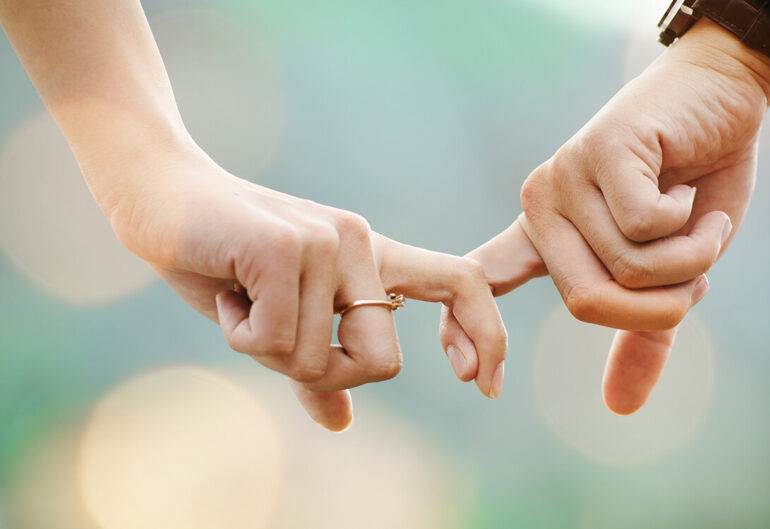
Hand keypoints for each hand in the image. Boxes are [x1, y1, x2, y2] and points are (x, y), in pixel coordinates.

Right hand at [101, 144, 506, 430]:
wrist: (159, 194)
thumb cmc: (220, 260)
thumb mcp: (275, 322)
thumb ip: (314, 369)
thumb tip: (343, 424)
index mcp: (371, 258)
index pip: (461, 283)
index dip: (486, 334)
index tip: (482, 385)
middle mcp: (361, 244)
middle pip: (383, 362)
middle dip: (326, 374)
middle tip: (274, 338)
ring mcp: (328, 243)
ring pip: (321, 359)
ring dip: (268, 351)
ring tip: (239, 299)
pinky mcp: (289, 248)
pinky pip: (278, 340)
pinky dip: (240, 334)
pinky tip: (224, 291)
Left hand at [444, 19, 769, 411]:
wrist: (719, 96)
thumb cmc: (693, 184)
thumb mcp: (670, 271)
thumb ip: (641, 331)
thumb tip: (619, 408)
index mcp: (545, 236)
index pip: (486, 281)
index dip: (465, 328)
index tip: (466, 377)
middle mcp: (541, 207)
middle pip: (587, 301)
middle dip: (662, 302)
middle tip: (699, 270)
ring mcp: (565, 177)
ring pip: (625, 266)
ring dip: (688, 259)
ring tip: (699, 221)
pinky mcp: (599, 152)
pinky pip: (643, 226)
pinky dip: (690, 225)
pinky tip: (690, 189)